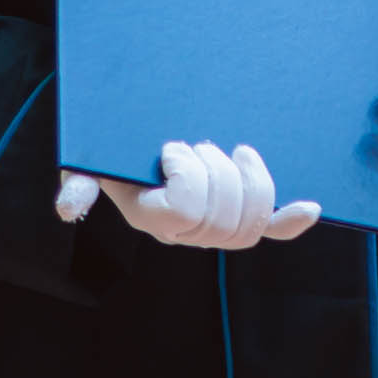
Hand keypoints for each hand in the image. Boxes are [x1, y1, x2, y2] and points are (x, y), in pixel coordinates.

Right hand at [55, 140, 320, 249]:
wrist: (127, 146)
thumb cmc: (107, 151)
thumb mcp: (84, 163)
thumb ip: (78, 182)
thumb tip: (68, 207)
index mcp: (151, 218)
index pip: (187, 211)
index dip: (188, 174)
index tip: (170, 146)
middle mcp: (186, 233)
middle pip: (224, 218)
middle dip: (219, 172)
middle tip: (200, 144)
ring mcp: (215, 228)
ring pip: (250, 222)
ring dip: (250, 181)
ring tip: (233, 151)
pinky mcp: (238, 217)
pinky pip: (269, 230)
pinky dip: (289, 220)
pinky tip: (310, 208)